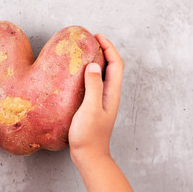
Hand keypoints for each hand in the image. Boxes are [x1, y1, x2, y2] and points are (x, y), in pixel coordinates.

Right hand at [69, 34, 123, 164]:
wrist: (89, 156)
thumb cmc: (89, 135)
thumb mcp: (90, 109)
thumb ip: (93, 87)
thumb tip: (93, 65)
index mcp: (112, 93)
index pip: (116, 64)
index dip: (109, 47)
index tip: (97, 36)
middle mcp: (110, 95)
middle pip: (112, 67)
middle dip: (104, 50)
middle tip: (90, 41)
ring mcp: (102, 101)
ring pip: (103, 75)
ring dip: (96, 61)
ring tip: (83, 53)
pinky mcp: (94, 106)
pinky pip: (94, 84)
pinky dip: (89, 74)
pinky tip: (76, 75)